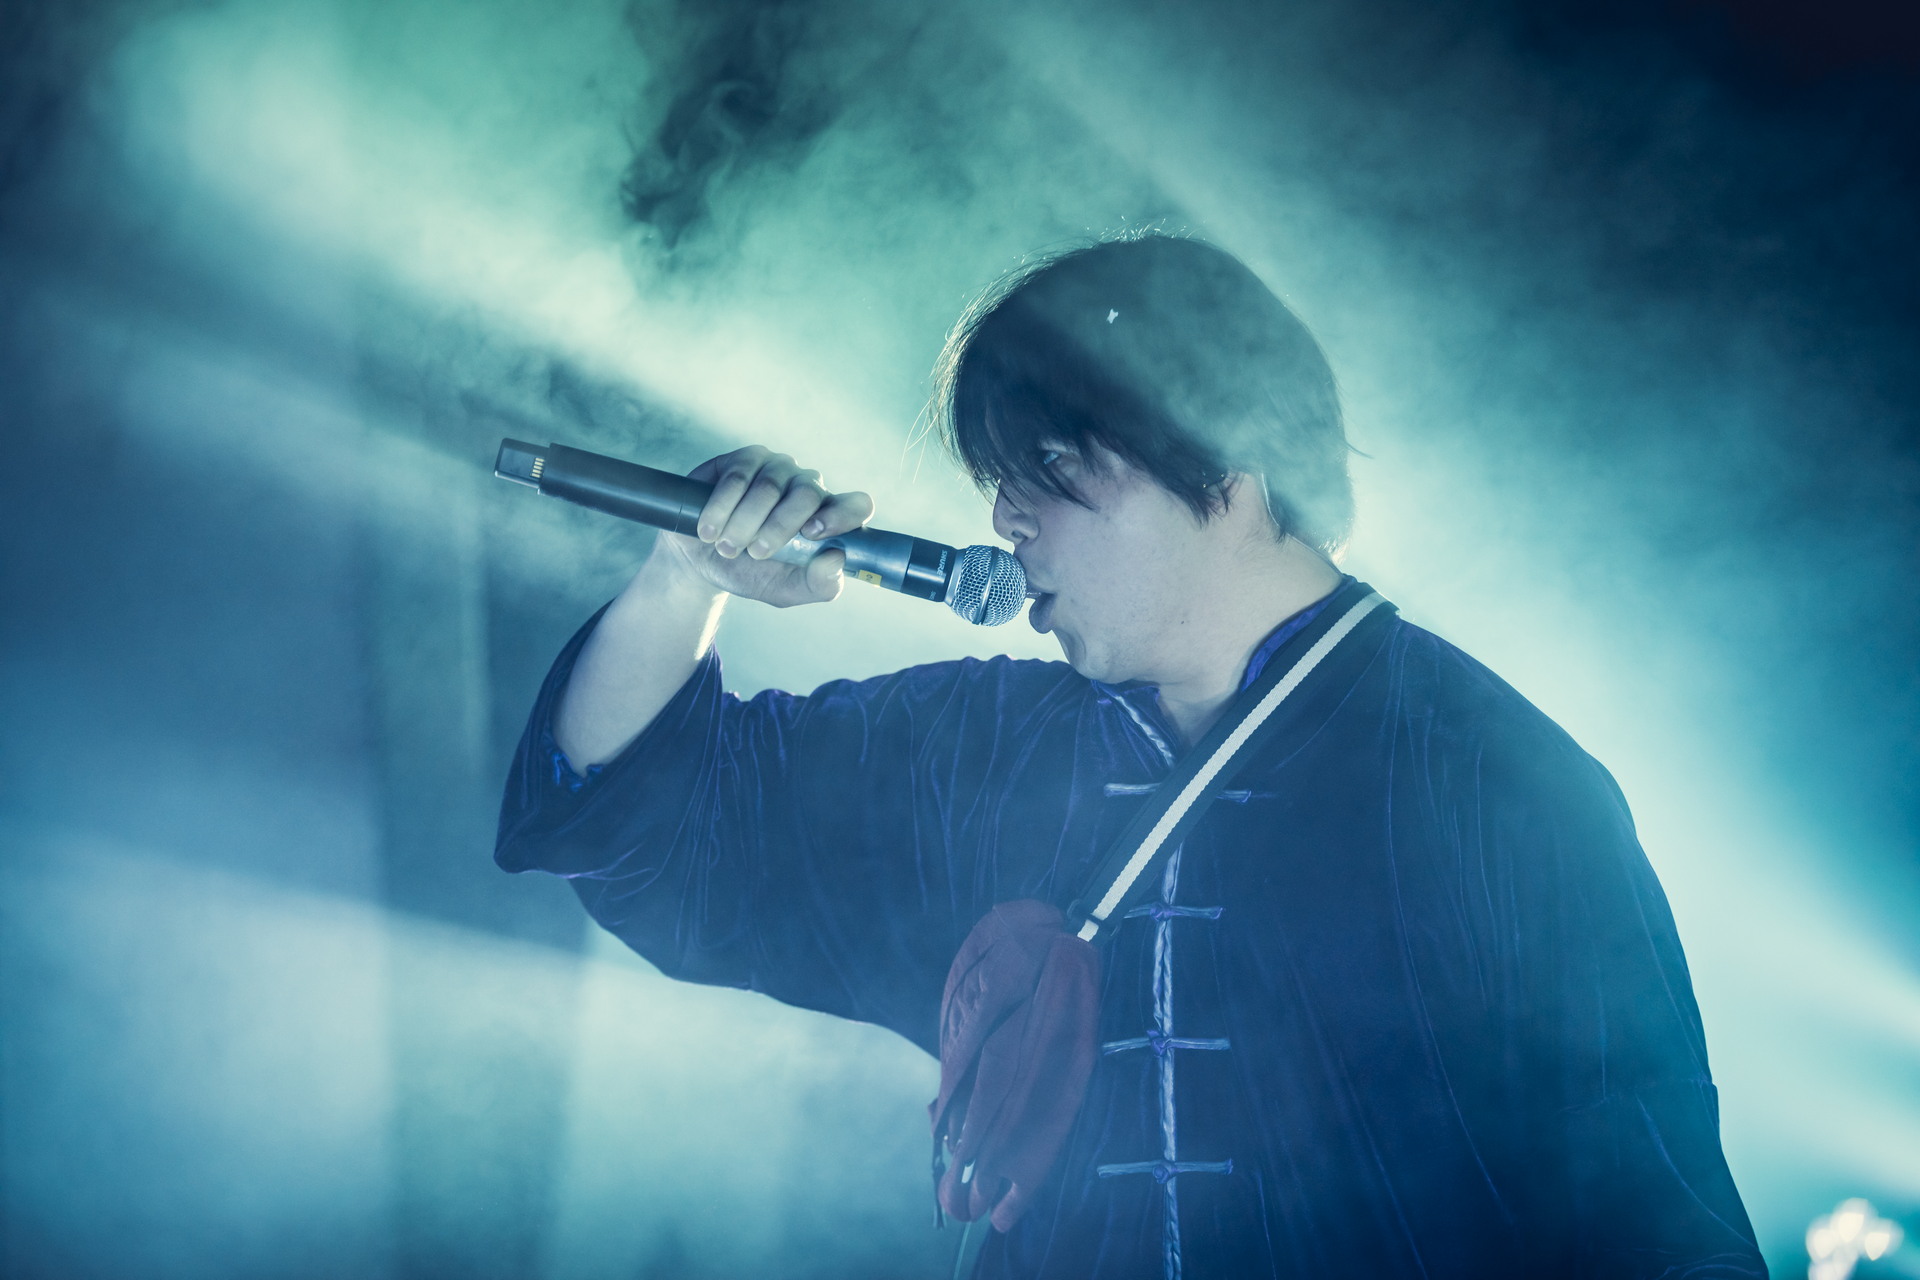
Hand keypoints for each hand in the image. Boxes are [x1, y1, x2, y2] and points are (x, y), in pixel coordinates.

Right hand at [653, 446, 874, 606]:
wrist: (702, 563)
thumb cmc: (751, 574)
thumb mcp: (786, 590)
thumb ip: (819, 584)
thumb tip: (837, 558)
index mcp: (827, 519)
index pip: (857, 505)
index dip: (841, 515)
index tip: (812, 534)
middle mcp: (807, 488)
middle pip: (807, 494)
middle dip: (777, 528)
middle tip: (754, 553)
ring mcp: (778, 469)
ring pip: (770, 487)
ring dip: (744, 523)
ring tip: (726, 547)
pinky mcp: (746, 460)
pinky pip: (738, 476)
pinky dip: (722, 507)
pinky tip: (709, 529)